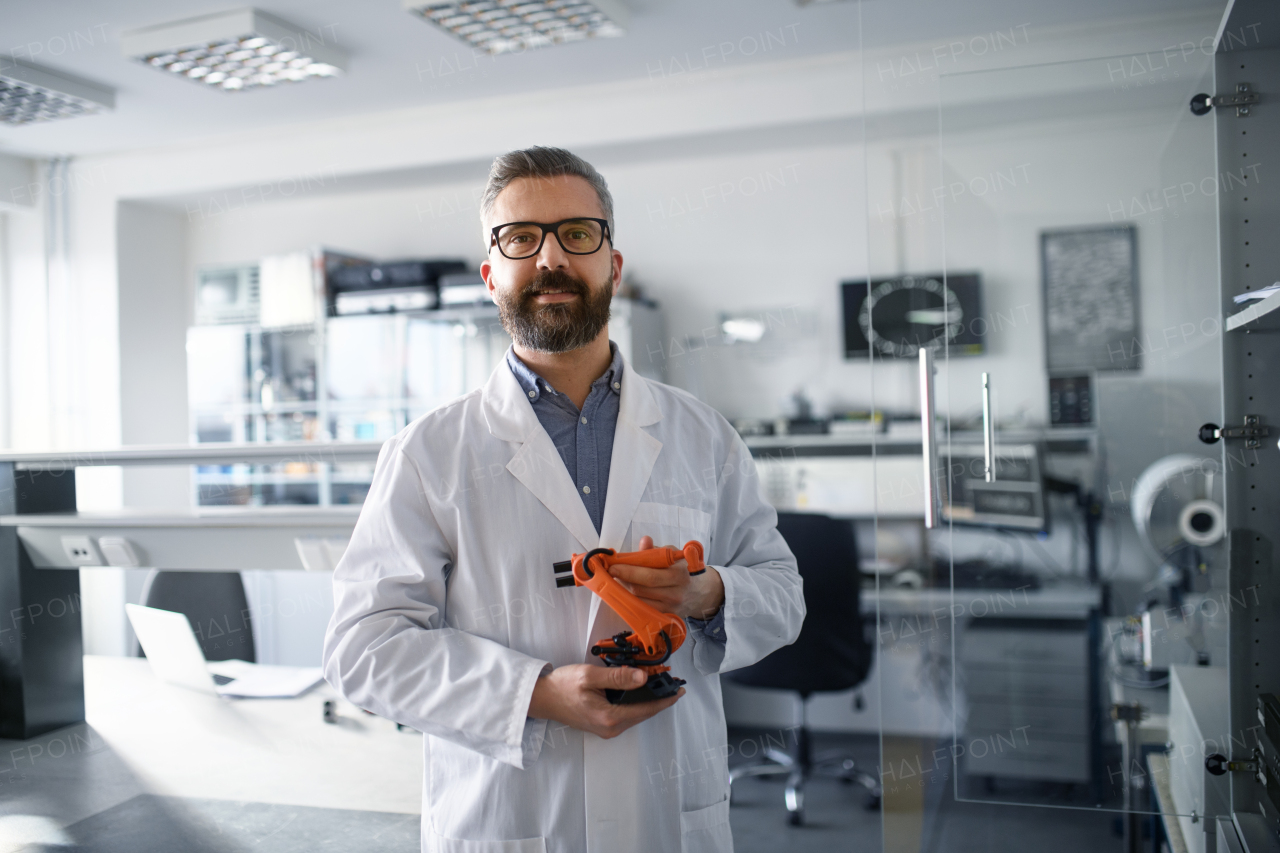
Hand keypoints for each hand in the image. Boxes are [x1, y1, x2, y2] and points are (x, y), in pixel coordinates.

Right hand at [527, 664, 681, 738]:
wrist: (542, 698)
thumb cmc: (562, 686)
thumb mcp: (590, 675)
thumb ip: (617, 677)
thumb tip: (642, 677)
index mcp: (610, 717)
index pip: (647, 709)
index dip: (665, 699)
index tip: (679, 690)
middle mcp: (611, 728)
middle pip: (644, 713)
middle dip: (660, 699)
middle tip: (672, 683)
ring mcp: (607, 729)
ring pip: (637, 714)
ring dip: (649, 701)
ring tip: (660, 685)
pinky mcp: (603, 725)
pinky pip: (627, 715)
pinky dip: (637, 704)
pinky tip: (640, 692)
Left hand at [609, 536, 724, 620]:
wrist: (700, 592)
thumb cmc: (683, 570)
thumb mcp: (673, 555)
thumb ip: (656, 550)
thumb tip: (644, 541)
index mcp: (678, 575)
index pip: (649, 576)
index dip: (629, 571)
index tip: (613, 566)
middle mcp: (675, 594)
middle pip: (641, 590)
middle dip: (624, 580)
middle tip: (613, 571)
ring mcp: (671, 608)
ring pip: (639, 601)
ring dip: (626, 590)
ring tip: (621, 579)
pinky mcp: (666, 616)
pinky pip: (644, 609)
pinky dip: (633, 600)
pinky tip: (629, 591)